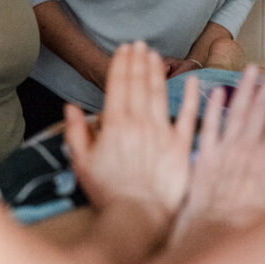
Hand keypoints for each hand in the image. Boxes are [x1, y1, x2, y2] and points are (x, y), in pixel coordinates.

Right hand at [65, 41, 198, 230]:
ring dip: (156, 71)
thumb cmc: (109, 194)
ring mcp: (162, 133)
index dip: (121, 64)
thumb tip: (70, 107)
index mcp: (115, 125)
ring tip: (155, 54)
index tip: (123, 49)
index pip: (118, 86)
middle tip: (139, 44)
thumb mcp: (83, 164)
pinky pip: (189, 117)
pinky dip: (192, 97)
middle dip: (137, 61)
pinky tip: (193, 79)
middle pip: (138, 84)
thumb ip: (76, 133)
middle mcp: (139, 123)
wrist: (137, 219)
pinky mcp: (181, 146)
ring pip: (159, 94)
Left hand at [171, 60, 264, 243]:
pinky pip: (208, 127)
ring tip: (251, 68)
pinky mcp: (203, 157)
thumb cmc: (255, 229)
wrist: (216, 238)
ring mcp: (224, 150)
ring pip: (235, 111)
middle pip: (260, 108)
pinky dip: (212, 108)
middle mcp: (247, 148)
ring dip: (244, 88)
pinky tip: (217, 91)